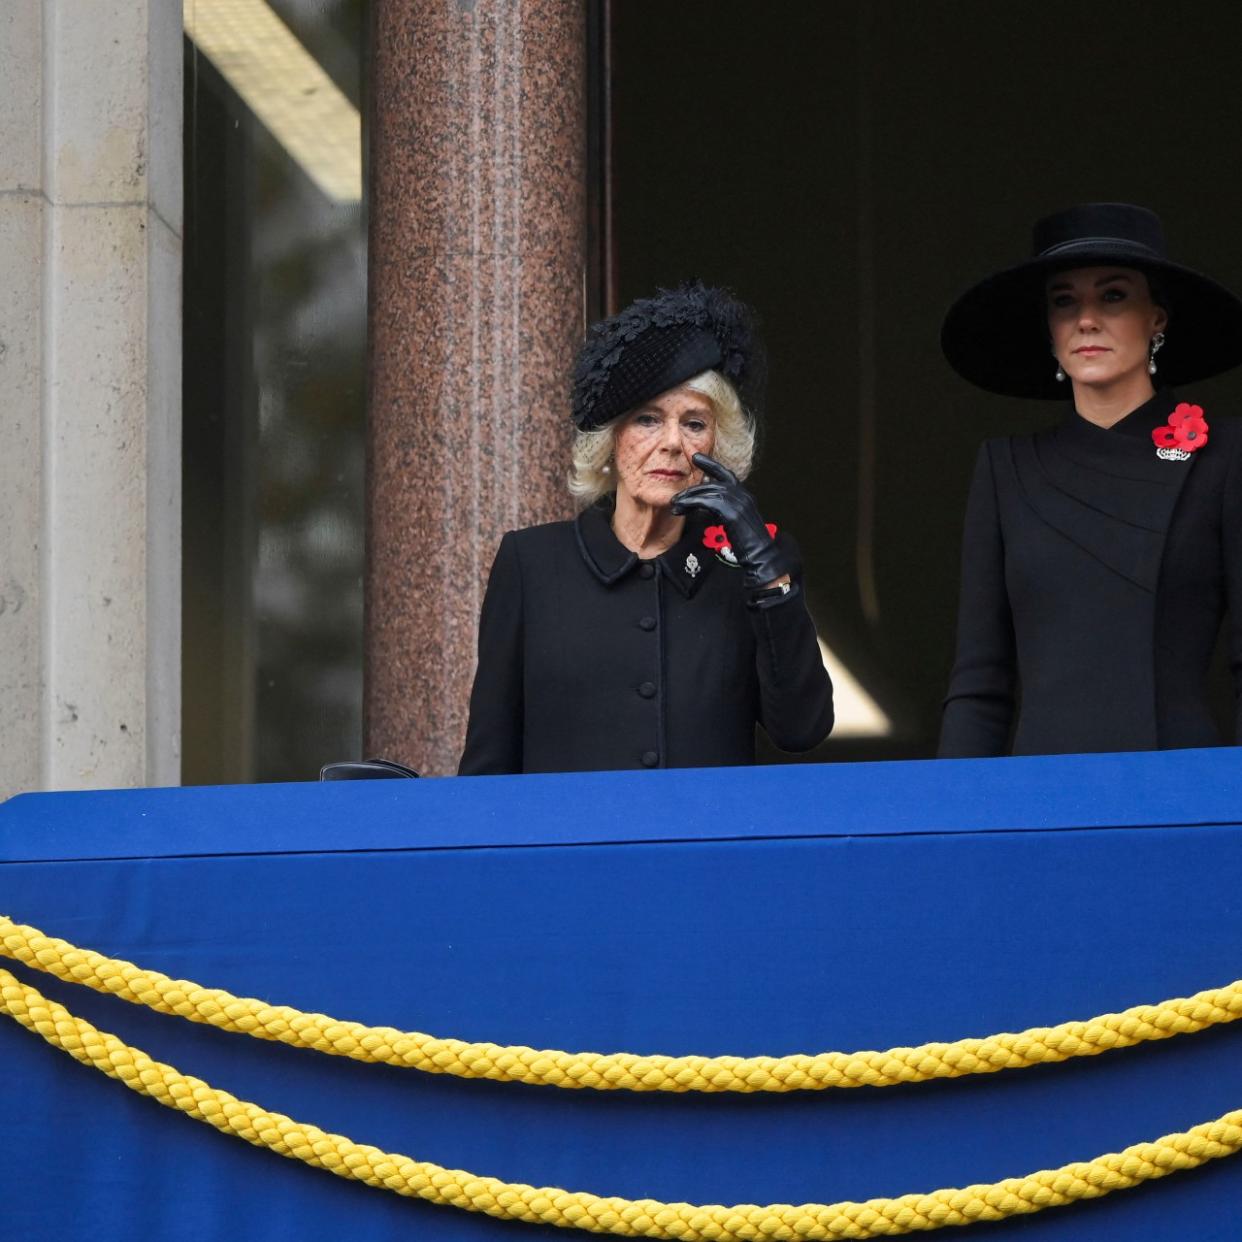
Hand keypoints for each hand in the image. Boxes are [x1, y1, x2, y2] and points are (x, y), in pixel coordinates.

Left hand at [671, 453, 791, 589]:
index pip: (725, 474)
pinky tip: (681, 509)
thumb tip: (704, 496)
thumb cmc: (747, 541)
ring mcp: (738, 502)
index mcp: (744, 494)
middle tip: (675, 497)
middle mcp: (742, 494)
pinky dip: (691, 504)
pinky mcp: (731, 512)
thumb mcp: (734, 519)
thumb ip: (722, 507)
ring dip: (687, 498)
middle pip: (712, 483)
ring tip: (675, 505)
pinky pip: (705, 502)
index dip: (710, 464)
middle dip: (691, 489)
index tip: (696, 458)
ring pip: (707, 492)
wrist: (761, 554)